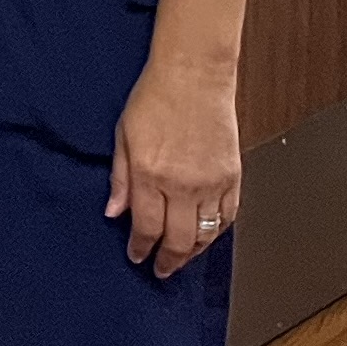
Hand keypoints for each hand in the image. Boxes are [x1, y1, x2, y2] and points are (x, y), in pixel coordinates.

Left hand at [108, 59, 241, 275]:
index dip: (140, 248)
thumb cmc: (155, 98)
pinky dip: (216, 232)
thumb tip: (113, 211)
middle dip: (167, 260)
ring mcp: (211, 183)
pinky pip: (227, 217)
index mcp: (150, 174)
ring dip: (192, 252)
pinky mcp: (232, 177)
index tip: (137, 256)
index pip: (145, 227)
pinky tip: (205, 236)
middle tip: (160, 269)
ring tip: (181, 258)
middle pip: (178, 240)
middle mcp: (182, 184)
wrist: (194, 76)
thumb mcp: (123, 135)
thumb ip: (120, 178)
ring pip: (205, 234)